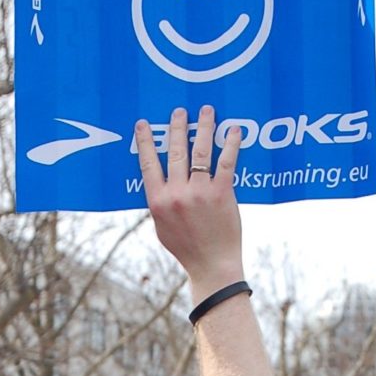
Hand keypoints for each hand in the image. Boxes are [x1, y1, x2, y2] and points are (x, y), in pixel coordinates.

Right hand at [135, 105, 243, 301]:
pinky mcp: (222, 193)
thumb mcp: (162, 227)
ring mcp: (200, 192)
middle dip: (177, 127)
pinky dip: (230, 144)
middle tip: (179, 111)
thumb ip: (159, 203)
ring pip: (200, 151)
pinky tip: (233, 131)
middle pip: (175, 151)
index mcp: (158, 201)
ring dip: (203, 127)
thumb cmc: (186, 248)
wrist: (211, 264)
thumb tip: (157, 184)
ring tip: (206, 111)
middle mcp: (177, 193)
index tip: (143, 125)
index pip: (148, 164)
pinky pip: (226, 162)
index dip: (145, 141)